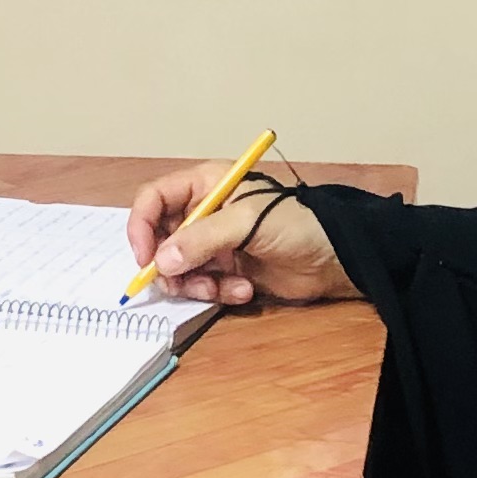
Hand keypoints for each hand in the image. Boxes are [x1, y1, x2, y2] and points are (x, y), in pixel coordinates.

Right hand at [126, 160, 346, 310]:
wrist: (334, 258)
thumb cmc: (296, 224)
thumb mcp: (247, 223)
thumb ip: (201, 239)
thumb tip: (162, 262)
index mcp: (205, 185)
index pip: (154, 199)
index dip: (141, 226)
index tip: (145, 258)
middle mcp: (204, 213)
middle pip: (160, 239)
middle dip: (169, 265)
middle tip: (182, 283)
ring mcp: (214, 244)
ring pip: (179, 268)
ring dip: (196, 283)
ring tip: (223, 287)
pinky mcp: (226, 270)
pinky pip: (203, 285)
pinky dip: (218, 292)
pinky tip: (244, 290)